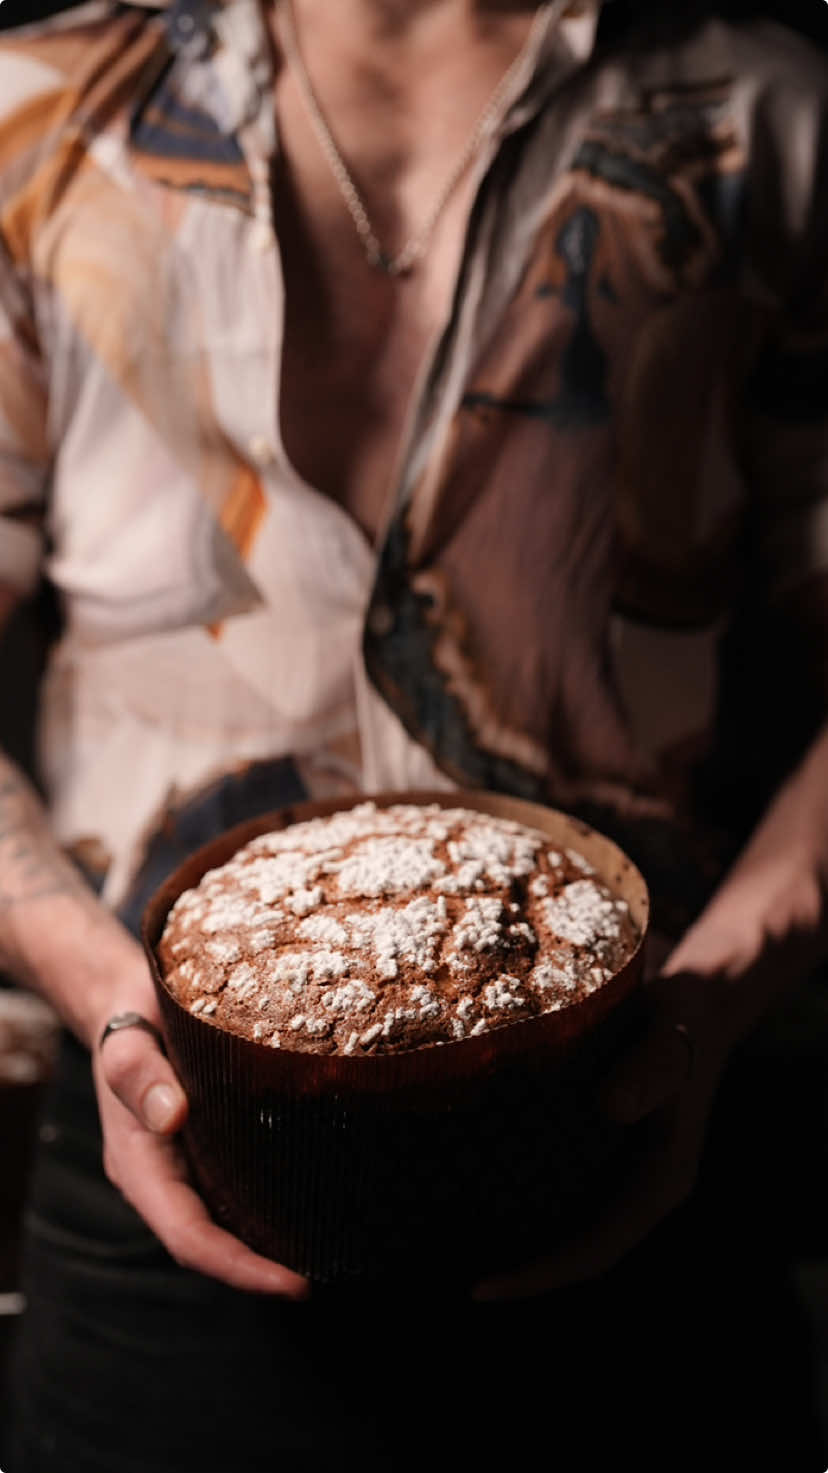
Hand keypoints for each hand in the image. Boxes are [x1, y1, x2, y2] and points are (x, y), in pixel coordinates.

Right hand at [91, 962, 309, 1298]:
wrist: (126, 1001)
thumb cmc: (130, 1020)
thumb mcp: (129, 1042)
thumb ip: (141, 1075)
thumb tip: (172, 1116)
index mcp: (138, 1164)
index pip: (188, 1236)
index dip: (238, 1267)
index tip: (294, 1284)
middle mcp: (161, 1176)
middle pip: (209, 1243)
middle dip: (261, 1270)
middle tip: (330, 1272)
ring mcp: (183, 1166)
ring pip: (225, 1222)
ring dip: (268, 1245)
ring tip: (330, 1250)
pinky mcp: (205, 1147)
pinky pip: (236, 1188)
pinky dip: (268, 1206)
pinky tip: (312, 1200)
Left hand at [473, 963, 731, 1299]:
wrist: (691, 1002)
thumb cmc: (682, 1024)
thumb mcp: (669, 1042)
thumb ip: (648, 1072)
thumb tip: (610, 1108)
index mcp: (660, 1183)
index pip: (596, 1251)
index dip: (540, 1275)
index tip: (483, 1288)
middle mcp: (637, 1188)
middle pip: (574, 1248)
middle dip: (519, 1266)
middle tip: (449, 1275)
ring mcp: (617, 1170)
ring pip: (561, 1220)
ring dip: (513, 1232)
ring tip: (446, 1239)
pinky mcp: (597, 1145)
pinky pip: (554, 1181)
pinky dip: (516, 1188)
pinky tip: (469, 1177)